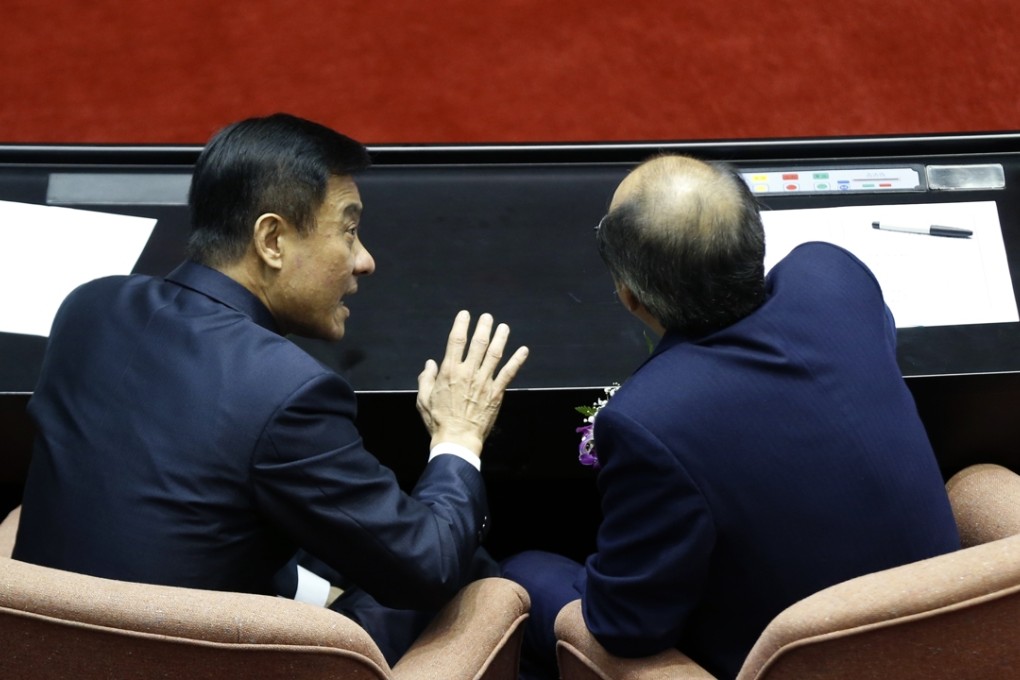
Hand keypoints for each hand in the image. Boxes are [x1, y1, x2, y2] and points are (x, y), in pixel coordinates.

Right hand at [416, 311, 528, 454]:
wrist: (457, 439)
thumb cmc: (438, 421)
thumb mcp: (423, 399)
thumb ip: (426, 379)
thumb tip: (430, 364)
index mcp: (449, 372)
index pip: (456, 341)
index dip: (461, 325)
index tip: (465, 315)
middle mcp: (468, 373)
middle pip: (478, 343)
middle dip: (484, 327)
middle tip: (487, 317)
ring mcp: (484, 382)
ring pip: (495, 354)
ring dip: (501, 338)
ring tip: (504, 327)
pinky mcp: (496, 393)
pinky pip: (509, 373)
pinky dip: (517, 360)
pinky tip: (524, 350)